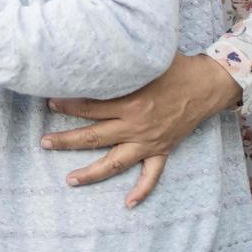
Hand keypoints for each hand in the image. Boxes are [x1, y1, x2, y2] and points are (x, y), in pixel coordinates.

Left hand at [40, 54, 240, 206]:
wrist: (207, 84)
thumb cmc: (175, 66)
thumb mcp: (146, 60)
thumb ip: (120, 61)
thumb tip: (93, 47)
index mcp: (130, 103)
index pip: (90, 107)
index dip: (67, 106)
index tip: (50, 103)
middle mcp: (136, 126)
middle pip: (94, 137)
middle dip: (66, 141)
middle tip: (44, 143)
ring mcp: (149, 142)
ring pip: (115, 162)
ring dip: (91, 173)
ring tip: (70, 180)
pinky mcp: (162, 150)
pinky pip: (152, 175)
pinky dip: (141, 190)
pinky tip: (128, 204)